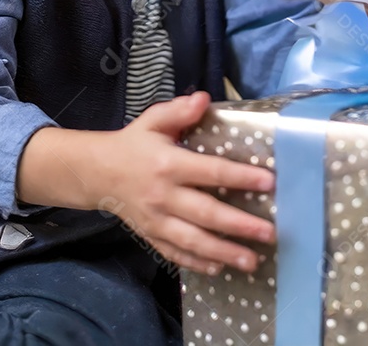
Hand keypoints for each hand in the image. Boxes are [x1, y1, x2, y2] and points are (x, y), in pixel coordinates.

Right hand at [104, 91, 275, 274]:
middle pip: (206, 213)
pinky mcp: (150, 236)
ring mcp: (156, 220)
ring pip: (193, 241)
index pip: (210, 172)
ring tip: (252, 260)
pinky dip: (197, 263)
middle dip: (240, 225)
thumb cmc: (133, 144)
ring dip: (224, 252)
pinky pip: (175, 253)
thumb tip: (204, 99)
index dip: (241, 177)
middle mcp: (163, 196)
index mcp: (168, 164)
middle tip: (270, 233)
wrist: (97, 173)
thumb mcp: (152, 120)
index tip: (269, 182)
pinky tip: (219, 268)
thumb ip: (178, 110)